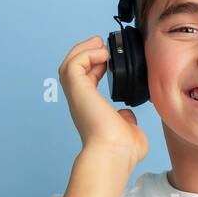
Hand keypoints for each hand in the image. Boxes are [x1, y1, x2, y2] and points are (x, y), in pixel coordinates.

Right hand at [57, 35, 148, 164]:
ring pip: (69, 64)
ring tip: (99, 44)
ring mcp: (77, 96)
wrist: (115, 153)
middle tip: (100, 43)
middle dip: (85, 52)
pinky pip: (74, 64)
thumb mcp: (128, 129)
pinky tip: (102, 54)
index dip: (95, 65)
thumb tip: (127, 116)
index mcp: (90, 109)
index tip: (109, 58)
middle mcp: (80, 101)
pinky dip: (86, 54)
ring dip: (83, 50)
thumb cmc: (122, 150)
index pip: (85, 80)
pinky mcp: (78, 90)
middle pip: (72, 69)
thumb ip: (126, 119)